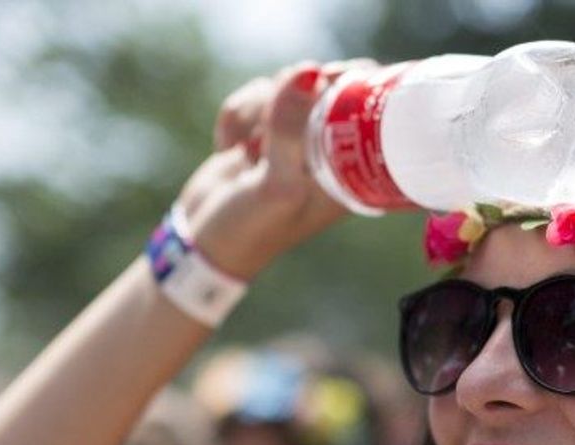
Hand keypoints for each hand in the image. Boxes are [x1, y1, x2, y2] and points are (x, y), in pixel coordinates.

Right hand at [176, 60, 370, 278]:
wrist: (203, 243)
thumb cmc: (252, 228)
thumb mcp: (277, 186)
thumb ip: (292, 131)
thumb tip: (309, 70)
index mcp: (351, 168)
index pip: (371, 105)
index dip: (351, 81)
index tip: (323, 84)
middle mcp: (329, 149)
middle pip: (330, 84)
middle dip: (294, 93)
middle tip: (270, 123)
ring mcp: (297, 137)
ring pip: (288, 84)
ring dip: (258, 107)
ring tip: (247, 147)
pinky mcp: (265, 128)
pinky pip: (256, 94)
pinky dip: (237, 115)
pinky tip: (229, 149)